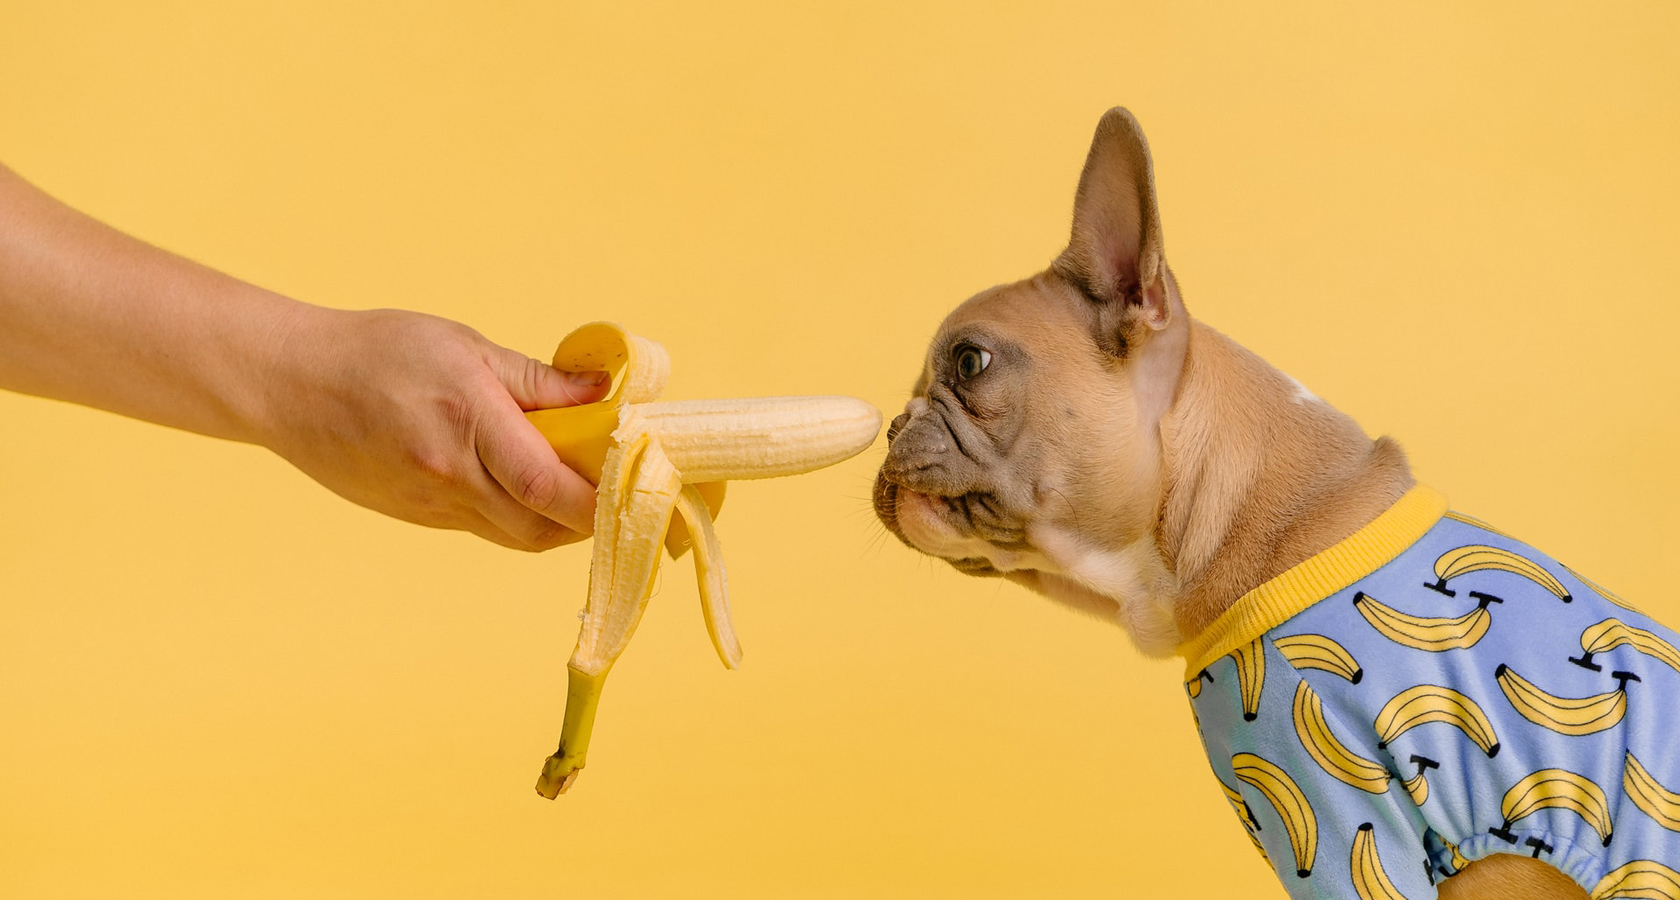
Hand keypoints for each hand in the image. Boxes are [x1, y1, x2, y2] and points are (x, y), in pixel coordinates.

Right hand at [260, 306, 609, 549]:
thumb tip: (604, 393)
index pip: (550, 488)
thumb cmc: (379, 351)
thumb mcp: (466, 348)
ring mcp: (430, 506)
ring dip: (558, 522)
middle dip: (589, 518)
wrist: (289, 383)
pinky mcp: (417, 518)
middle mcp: (449, 478)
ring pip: (517, 536)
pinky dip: (520, 517)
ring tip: (580, 485)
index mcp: (467, 426)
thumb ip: (539, 380)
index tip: (637, 485)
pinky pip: (486, 529)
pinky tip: (530, 488)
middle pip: (541, 528)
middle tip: (618, 486)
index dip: (602, 500)